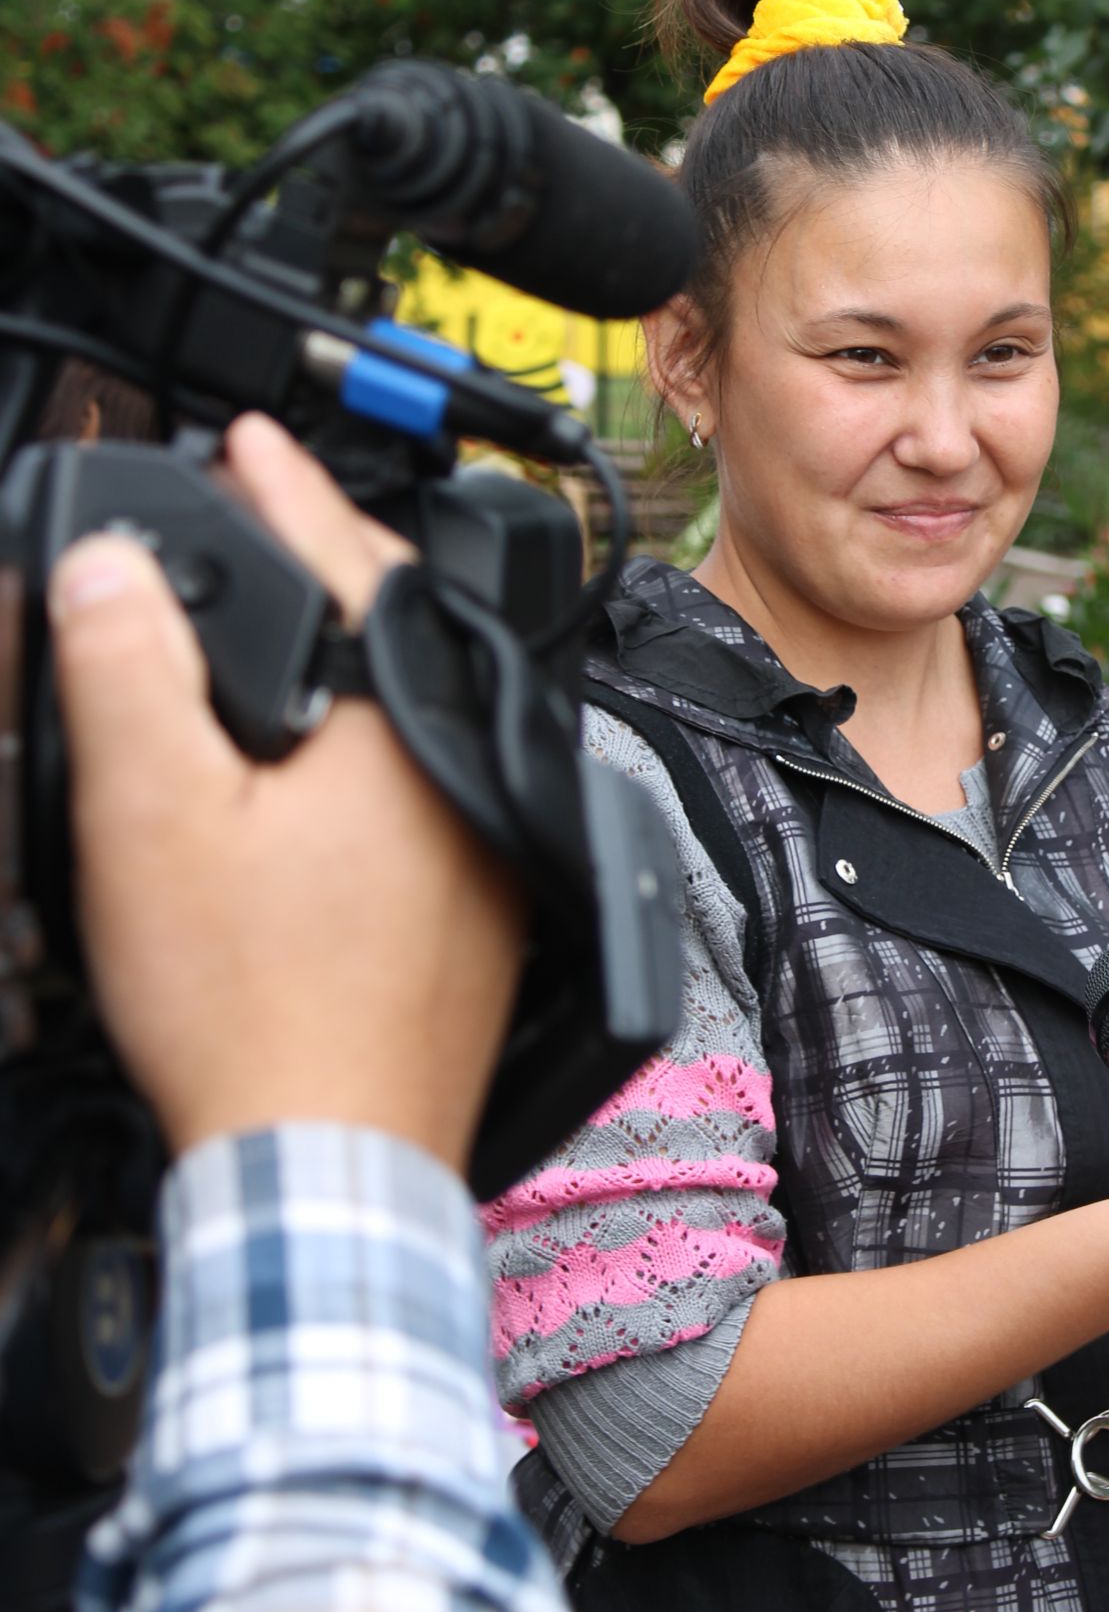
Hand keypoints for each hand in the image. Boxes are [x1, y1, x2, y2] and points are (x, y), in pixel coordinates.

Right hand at [51, 414, 524, 1167]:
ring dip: (358, 661)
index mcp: (412, 732)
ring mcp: (496, 853)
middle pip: (404, 629)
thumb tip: (109, 563)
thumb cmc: (248, 1013)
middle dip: (329, 564)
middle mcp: (477, 780)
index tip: (243, 443)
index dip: (279, 491)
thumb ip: (126, 669)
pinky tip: (325, 770)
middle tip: (261, 523)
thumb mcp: (147, 815)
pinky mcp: (489, 918)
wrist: (325, 1169)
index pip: (344, 562)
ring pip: (426, 711)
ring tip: (284, 631)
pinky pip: (437, 788)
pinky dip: (380, 750)